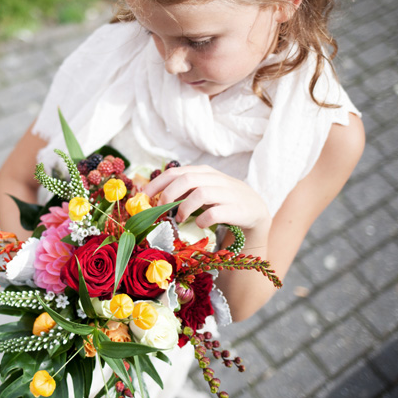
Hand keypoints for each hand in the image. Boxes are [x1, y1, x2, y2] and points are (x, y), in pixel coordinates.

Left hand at [143, 165, 270, 232]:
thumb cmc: (221, 200)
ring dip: (185, 208)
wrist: (254, 209)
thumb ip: (182, 190)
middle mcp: (215, 179)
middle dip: (169, 194)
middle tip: (161, 209)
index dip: (156, 184)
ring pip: (200, 193)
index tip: (142, 197)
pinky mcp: (237, 209)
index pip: (175, 172)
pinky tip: (200, 225)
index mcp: (203, 172)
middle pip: (187, 179)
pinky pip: (215, 213)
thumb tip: (152, 197)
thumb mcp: (202, 190)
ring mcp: (227, 193)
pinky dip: (203, 220)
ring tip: (180, 219)